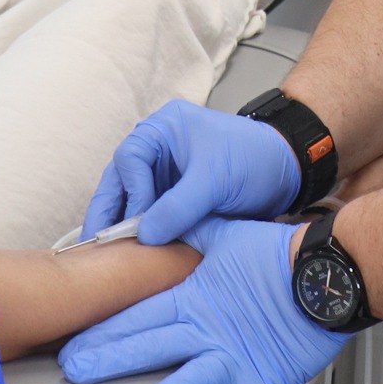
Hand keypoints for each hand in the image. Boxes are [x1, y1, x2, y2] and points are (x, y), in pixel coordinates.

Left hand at [59, 216, 346, 383]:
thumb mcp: (226, 233)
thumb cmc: (279, 253)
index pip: (139, 314)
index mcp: (194, 298)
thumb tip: (156, 224)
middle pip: (150, 345)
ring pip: (193, 380)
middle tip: (74, 373)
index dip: (103, 329)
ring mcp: (234, 360)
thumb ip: (188, 232)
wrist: (328, 274)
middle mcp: (207, 331)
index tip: (70, 342)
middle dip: (108, 359)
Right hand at [79, 100, 300, 244]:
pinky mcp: (173, 195)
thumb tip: (144, 235)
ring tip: (109, 255)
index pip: (130, 158)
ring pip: (130, 198)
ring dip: (123, 224)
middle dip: (110, 211)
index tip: (136, 224)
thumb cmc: (254, 158)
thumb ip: (179, 206)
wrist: (285, 172)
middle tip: (97, 244)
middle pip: (121, 178)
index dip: (129, 192)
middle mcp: (159, 147)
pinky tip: (134, 253)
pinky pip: (148, 212)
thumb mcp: (215, 180)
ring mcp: (164, 172)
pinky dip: (141, 230)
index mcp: (164, 128)